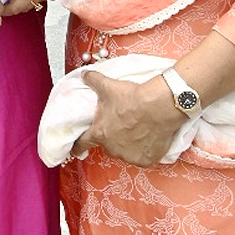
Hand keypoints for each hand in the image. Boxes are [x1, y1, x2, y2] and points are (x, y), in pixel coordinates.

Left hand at [71, 70, 185, 166]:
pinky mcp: (146, 160)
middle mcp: (113, 148)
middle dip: (112, 137)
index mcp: (99, 133)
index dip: (78, 146)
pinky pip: (142, 156)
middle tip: (121, 125)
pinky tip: (148, 136)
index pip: (82, 143)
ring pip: (125, 151)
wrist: (159, 105)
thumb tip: (85, 74)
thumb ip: (93, 80)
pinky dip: (145, 149)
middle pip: (107, 145)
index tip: (75, 150)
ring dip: (128, 144)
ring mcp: (130, 156)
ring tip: (137, 129)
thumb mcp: (107, 86)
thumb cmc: (133, 98)